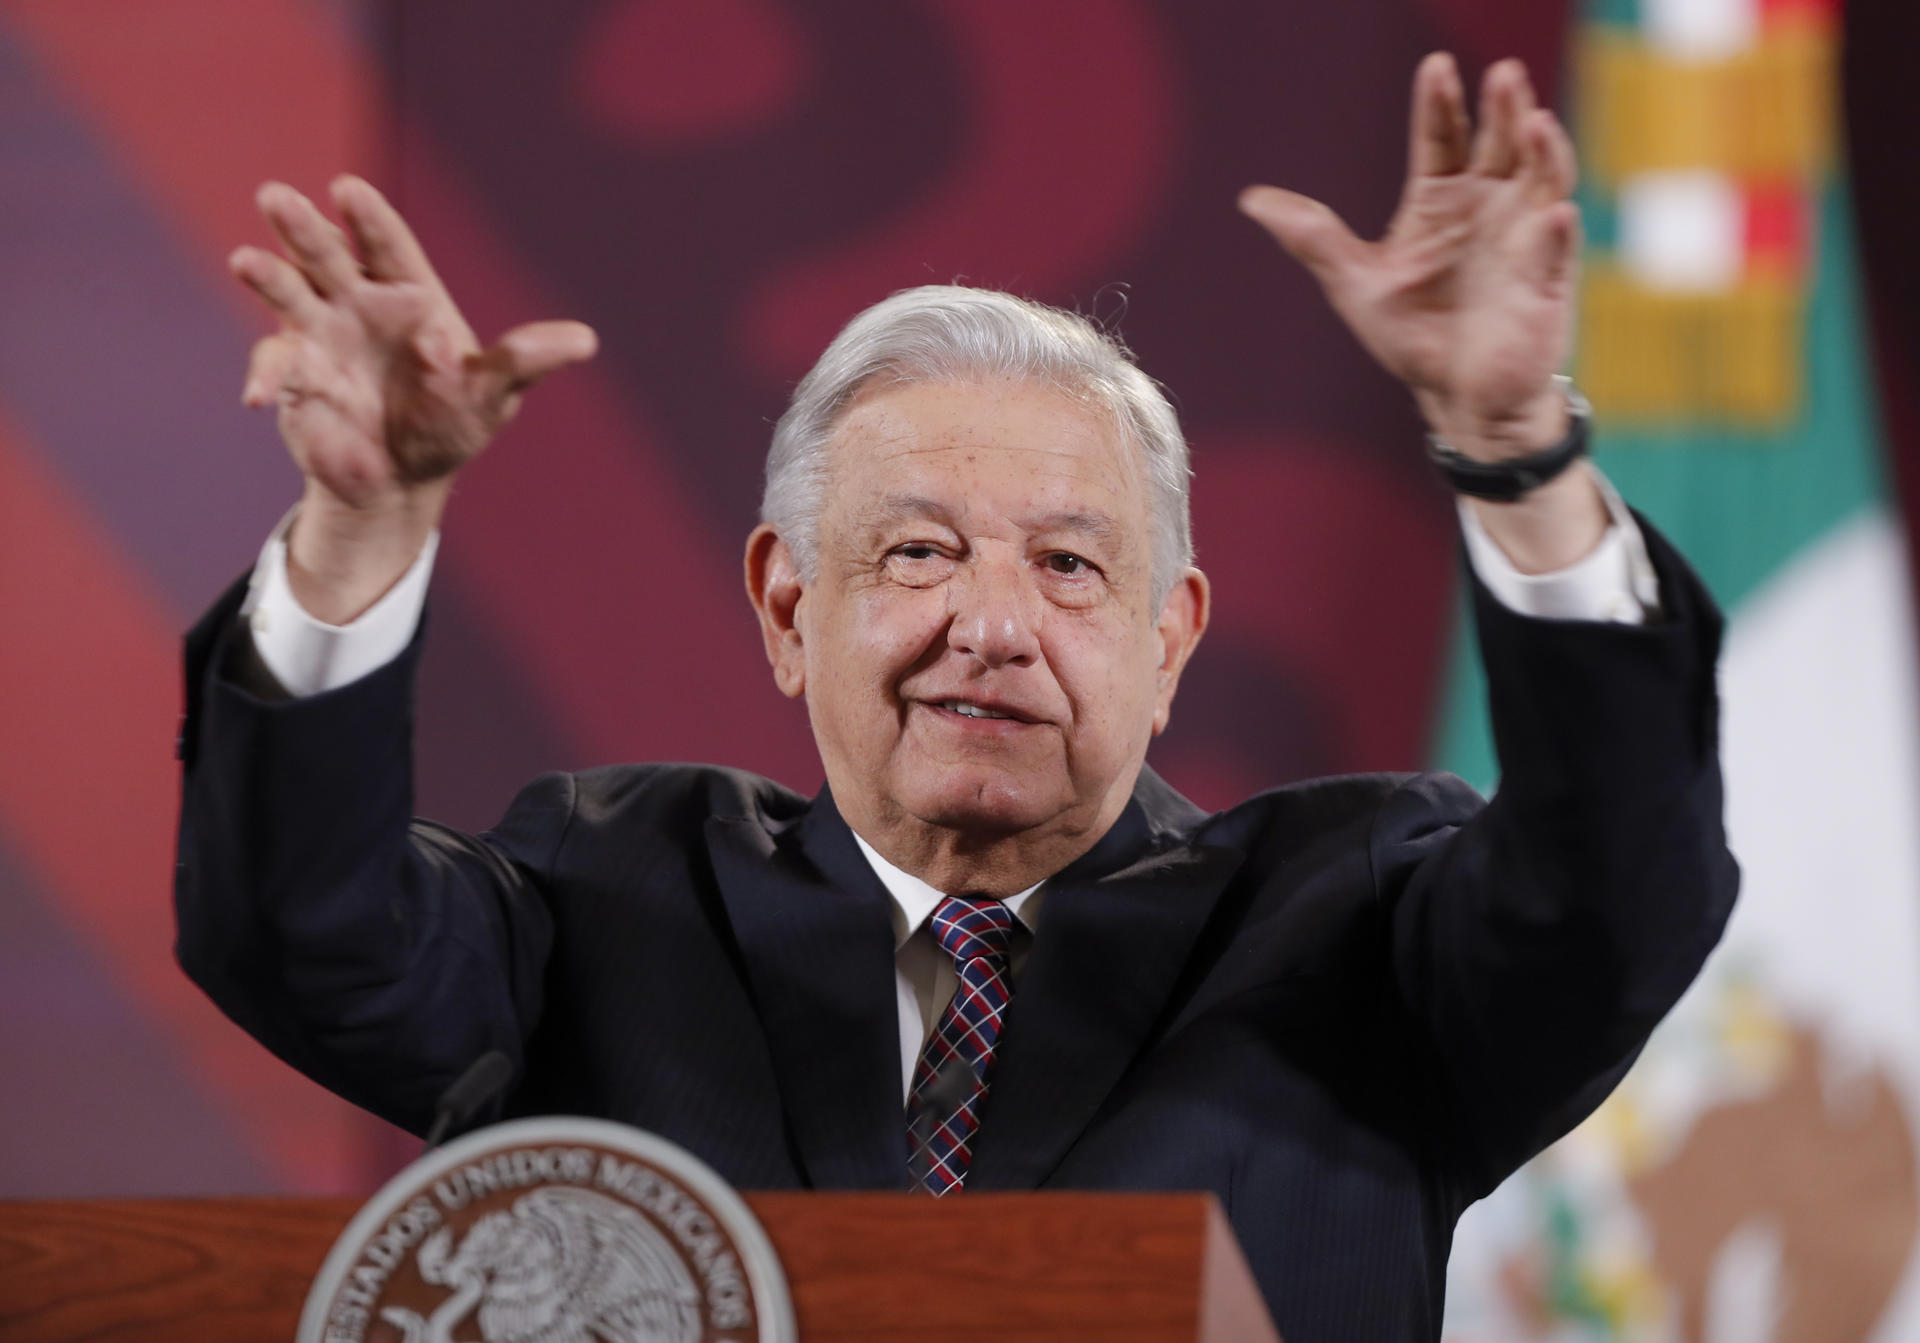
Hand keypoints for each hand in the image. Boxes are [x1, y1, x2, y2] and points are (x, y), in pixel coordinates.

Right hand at [230, 176, 596, 619]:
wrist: (403, 478)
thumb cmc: (451, 423)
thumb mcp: (493, 394)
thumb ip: (525, 362)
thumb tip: (586, 340)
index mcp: (409, 295)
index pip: (387, 246)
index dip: (367, 217)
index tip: (347, 189)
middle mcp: (358, 304)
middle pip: (328, 255)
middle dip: (304, 228)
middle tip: (276, 196)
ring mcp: (320, 336)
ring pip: (290, 294)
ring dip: (268, 276)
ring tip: (245, 260)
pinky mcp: (295, 378)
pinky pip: (276, 369)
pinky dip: (267, 378)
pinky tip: (260, 398)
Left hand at [1240, 54, 1578, 461]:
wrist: (1455, 397)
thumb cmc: (1412, 336)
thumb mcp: (1356, 283)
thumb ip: (1313, 239)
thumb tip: (1252, 200)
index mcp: (1441, 199)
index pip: (1442, 137)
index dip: (1440, 103)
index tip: (1436, 67)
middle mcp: (1488, 206)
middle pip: (1501, 142)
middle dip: (1504, 108)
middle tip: (1503, 74)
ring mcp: (1523, 239)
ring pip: (1543, 180)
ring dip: (1543, 151)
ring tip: (1535, 122)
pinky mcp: (1546, 283)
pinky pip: (1555, 251)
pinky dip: (1556, 232)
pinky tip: (1554, 214)